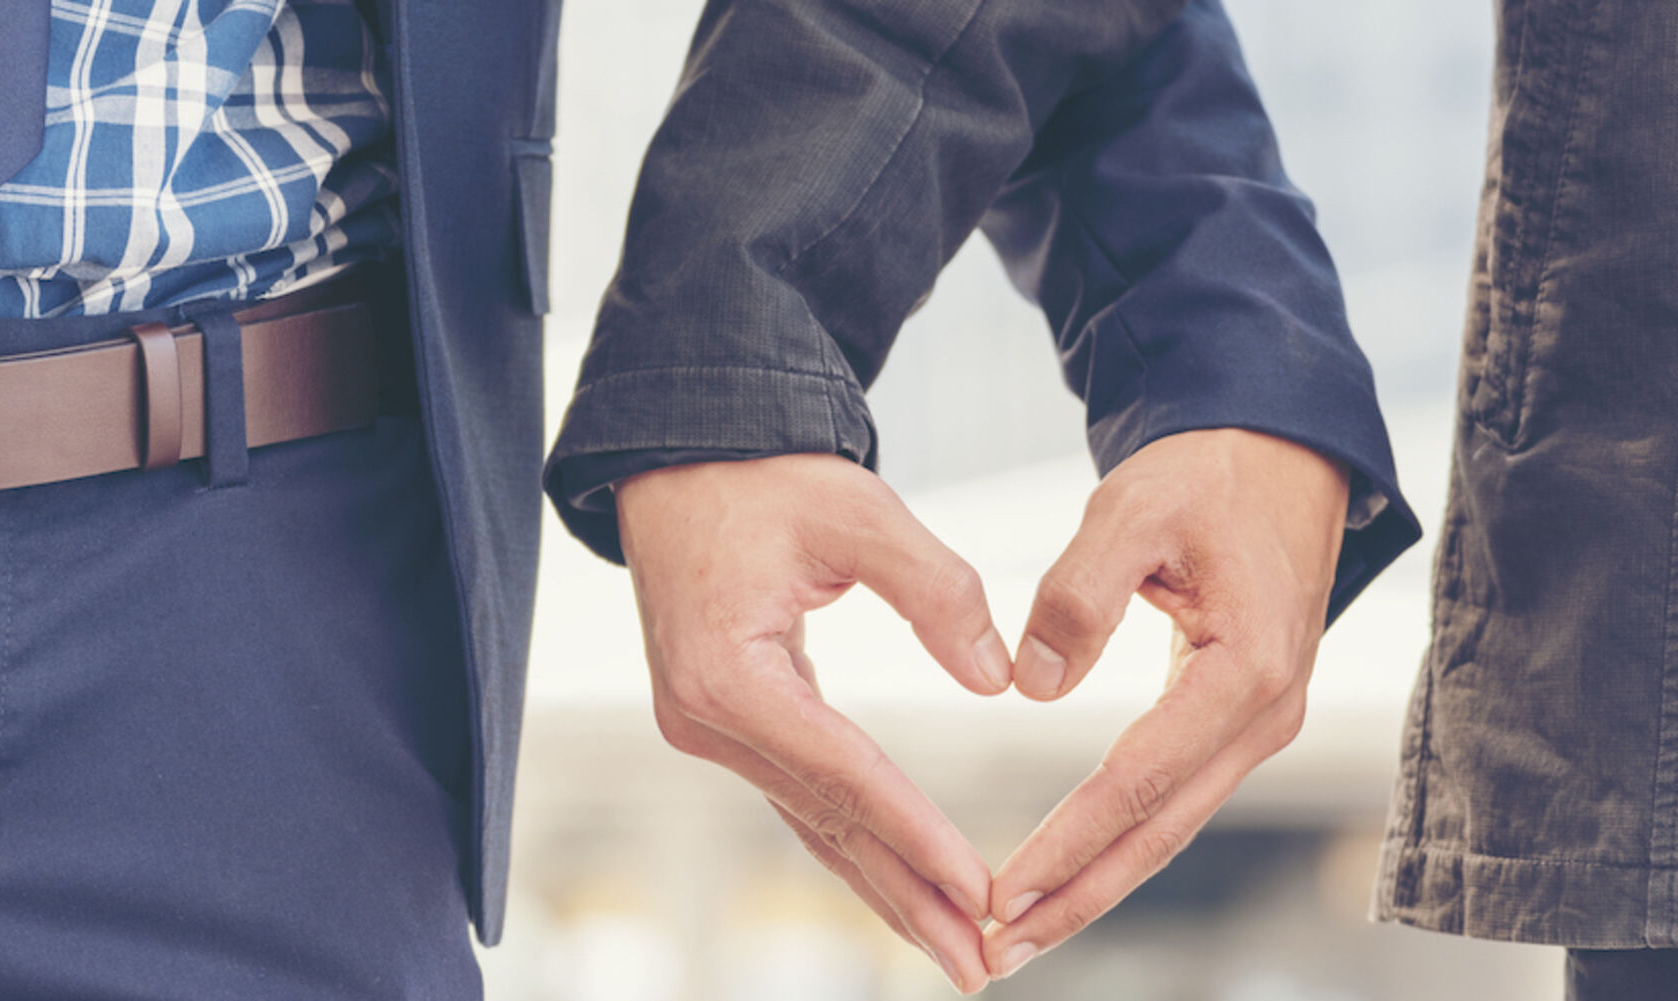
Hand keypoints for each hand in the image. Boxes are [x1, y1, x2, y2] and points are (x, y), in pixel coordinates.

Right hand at [615, 454, 1013, 993]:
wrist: (676, 455)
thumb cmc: (762, 476)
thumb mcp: (857, 512)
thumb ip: (936, 592)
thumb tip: (1000, 677)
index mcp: (729, 676)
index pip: (843, 774)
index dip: (917, 835)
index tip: (981, 891)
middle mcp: (706, 720)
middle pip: (826, 823)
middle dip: (908, 897)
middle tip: (981, 963)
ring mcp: (707, 727)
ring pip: (812, 822)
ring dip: (885, 886)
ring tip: (955, 948)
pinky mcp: (723, 721)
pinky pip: (799, 795)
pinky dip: (855, 840)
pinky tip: (899, 882)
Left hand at [982, 429, 1349, 978]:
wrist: (1280, 454)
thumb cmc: (1206, 475)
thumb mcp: (1133, 508)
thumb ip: (1080, 592)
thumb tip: (1031, 683)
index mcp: (1246, 671)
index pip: (1138, 781)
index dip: (1066, 843)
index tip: (999, 893)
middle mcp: (1264, 715)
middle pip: (1159, 833)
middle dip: (1076, 898)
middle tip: (995, 952)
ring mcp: (1258, 724)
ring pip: (1168, 826)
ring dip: (1094, 884)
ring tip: (1018, 936)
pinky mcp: (1237, 719)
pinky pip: (1172, 797)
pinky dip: (1118, 842)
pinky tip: (1068, 873)